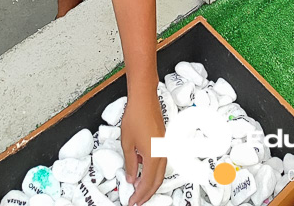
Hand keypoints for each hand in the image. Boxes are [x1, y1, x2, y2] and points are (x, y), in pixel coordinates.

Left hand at [121, 90, 166, 205]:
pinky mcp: (164, 141)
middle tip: (136, 200)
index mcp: (153, 156)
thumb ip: (130, 163)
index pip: (147, 183)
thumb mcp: (128, 143)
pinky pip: (161, 162)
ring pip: (161, 172)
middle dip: (147, 193)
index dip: (139, 195)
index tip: (132, 202)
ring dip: (151, 183)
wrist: (144, 99)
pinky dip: (154, 171)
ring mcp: (165, 147)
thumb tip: (132, 178)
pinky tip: (144, 171)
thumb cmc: (136, 116)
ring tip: (139, 189)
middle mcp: (163, 153)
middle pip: (157, 180)